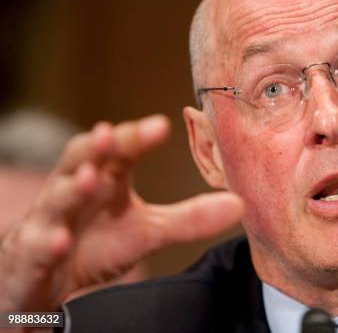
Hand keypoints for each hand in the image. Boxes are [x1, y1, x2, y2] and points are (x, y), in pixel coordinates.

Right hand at [0, 115, 242, 310]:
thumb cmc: (96, 242)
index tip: (162, 125)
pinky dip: (45, 243)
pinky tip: (59, 241)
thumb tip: (239, 204)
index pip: (118, 151)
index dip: (135, 137)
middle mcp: (73, 193)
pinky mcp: (31, 257)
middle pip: (80, 161)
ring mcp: (49, 223)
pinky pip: (35, 248)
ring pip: (55, 200)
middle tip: (113, 135)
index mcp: (103, 180)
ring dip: (70, 189)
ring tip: (90, 179)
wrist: (47, 279)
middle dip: (96, 148)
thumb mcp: (147, 230)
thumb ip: (189, 217)